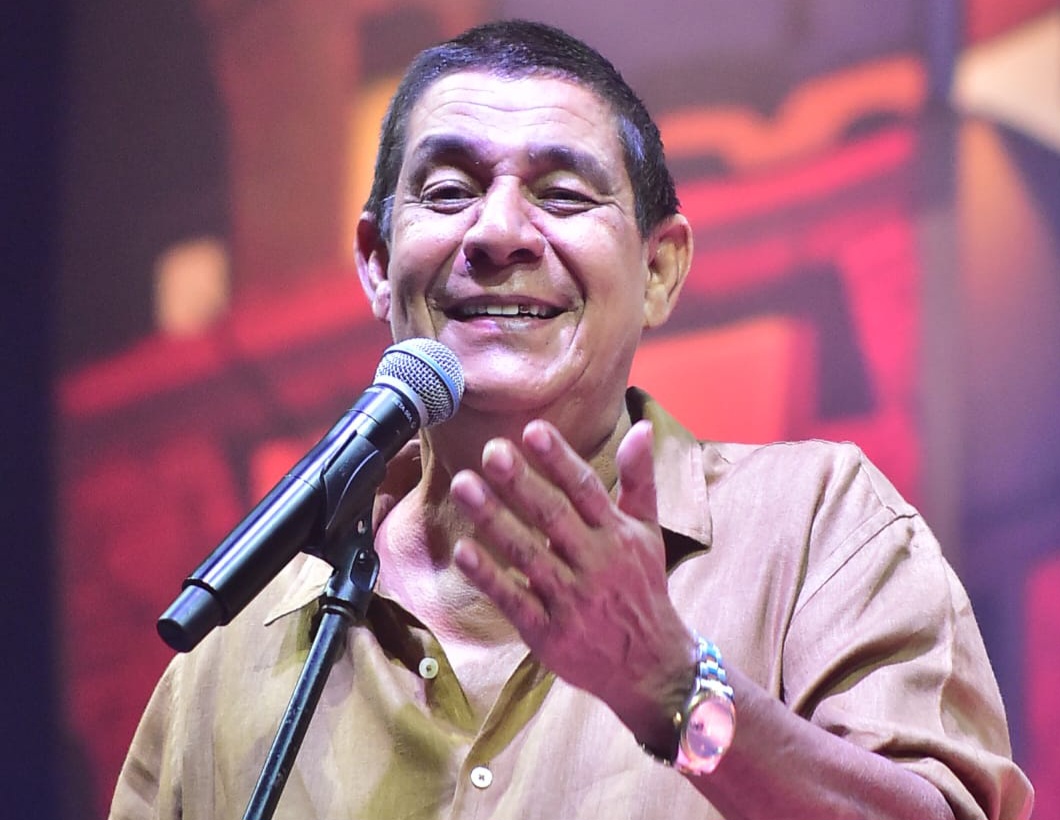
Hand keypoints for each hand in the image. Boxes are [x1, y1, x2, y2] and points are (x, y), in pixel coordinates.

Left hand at [450, 418, 693, 746]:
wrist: (651, 667)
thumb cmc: (643, 589)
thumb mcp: (649, 533)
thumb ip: (639, 480)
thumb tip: (641, 427)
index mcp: (618, 535)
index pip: (586, 490)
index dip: (559, 459)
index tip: (532, 430)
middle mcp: (596, 564)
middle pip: (553, 517)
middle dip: (521, 483)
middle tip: (491, 451)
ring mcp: (571, 600)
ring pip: (528, 555)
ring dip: (494, 519)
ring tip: (463, 486)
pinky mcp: (548, 633)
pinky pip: (514, 600)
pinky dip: (488, 576)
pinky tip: (462, 550)